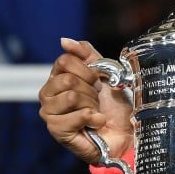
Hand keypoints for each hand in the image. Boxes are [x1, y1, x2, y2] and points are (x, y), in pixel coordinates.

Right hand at [38, 37, 134, 164]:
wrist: (126, 132)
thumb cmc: (115, 105)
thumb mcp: (105, 73)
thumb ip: (86, 54)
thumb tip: (64, 41)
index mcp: (58, 78)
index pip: (64, 60)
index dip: (88, 70)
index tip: (97, 81)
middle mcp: (49, 94)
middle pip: (67, 79)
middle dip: (91, 89)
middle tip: (97, 100)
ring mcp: (50, 113)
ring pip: (71, 96)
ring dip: (92, 105)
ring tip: (95, 111)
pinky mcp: (57, 131)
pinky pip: (76, 116)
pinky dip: (93, 118)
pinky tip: (96, 123)